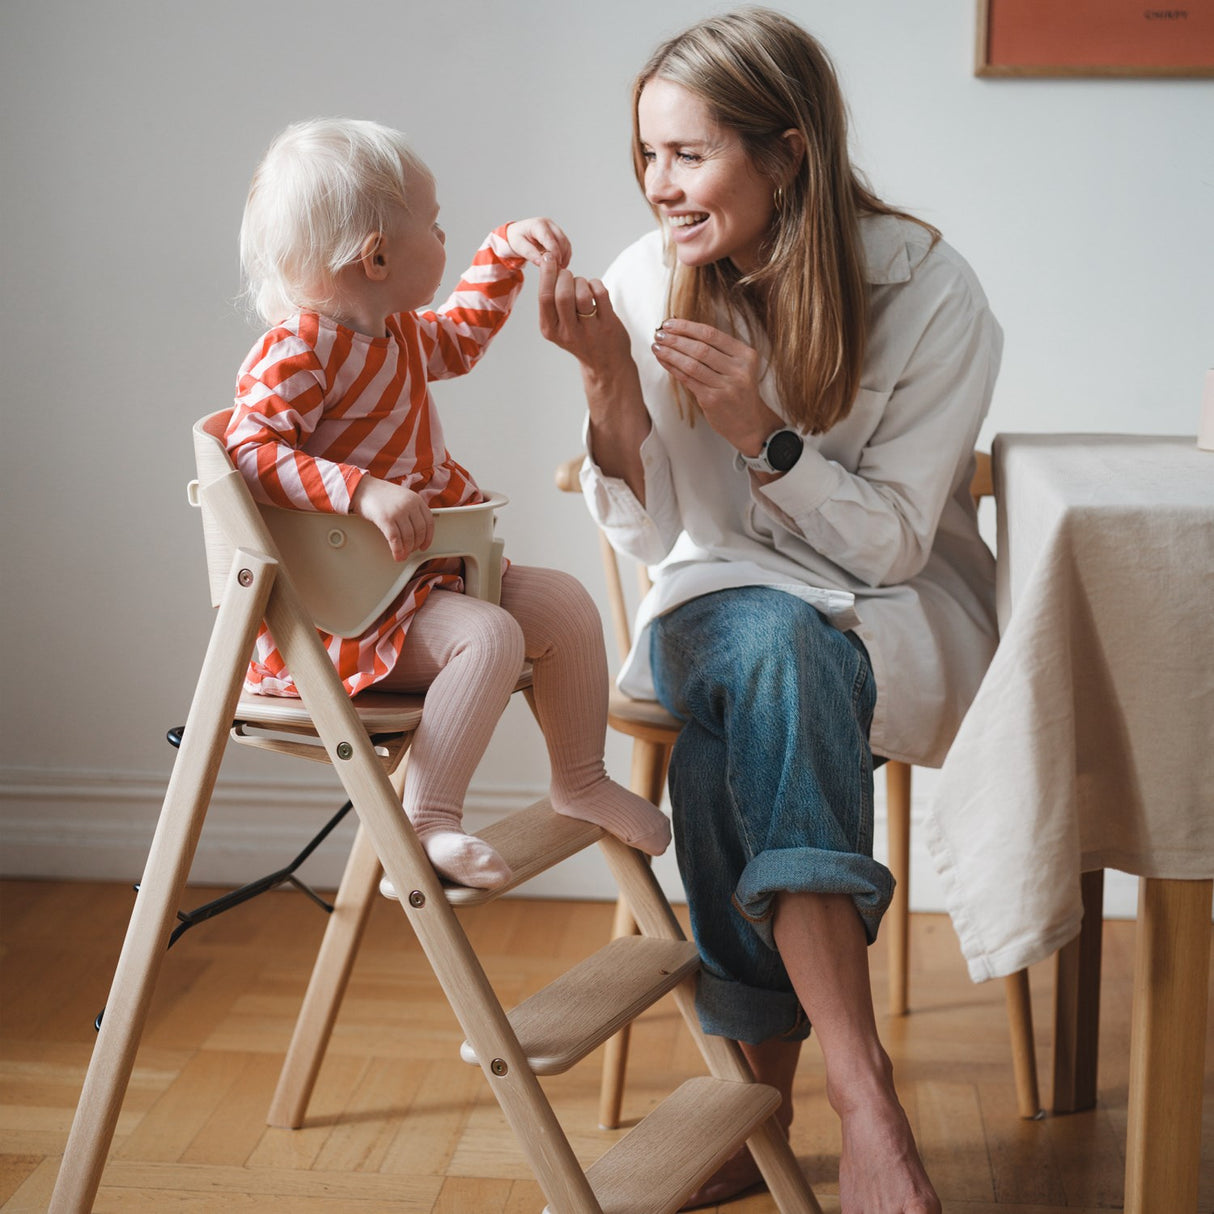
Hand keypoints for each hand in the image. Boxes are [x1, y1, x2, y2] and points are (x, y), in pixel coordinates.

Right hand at [350, 477, 433, 561]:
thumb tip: (417, 532)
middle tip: (411, 551)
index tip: (425, 545)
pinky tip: (396, 555)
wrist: (362, 488)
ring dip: (406, 550)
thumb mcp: (403, 497)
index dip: (428, 537)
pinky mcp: (386, 519)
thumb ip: (412, 510)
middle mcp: (410, 505)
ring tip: (403, 555)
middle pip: (420, 531)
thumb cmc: (380, 494)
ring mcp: (398, 511)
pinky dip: (397, 550)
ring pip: (408, 537)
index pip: (429, 522)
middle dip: (416, 545)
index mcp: (416, 499)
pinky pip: (395, 539)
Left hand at [504, 217, 571, 267]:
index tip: (554, 265)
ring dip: (564, 257)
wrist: (517, 234)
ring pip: (566, 243)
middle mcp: (549, 224)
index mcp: (538, 224)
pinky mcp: (559, 235)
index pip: (550, 239)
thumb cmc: (517, 238)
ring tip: (557, 268)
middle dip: (560, 256)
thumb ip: (530, 253)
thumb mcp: (518, 246)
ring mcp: (555, 229)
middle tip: (556, 269)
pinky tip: (559, 264)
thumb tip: (542, 263)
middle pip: (561, 240)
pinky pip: (566, 246)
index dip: (554, 253)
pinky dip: (565, 256)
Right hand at [537, 256, 631, 376]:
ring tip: (582, 286)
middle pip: (562, 294)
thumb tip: (548, 263)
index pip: (544, 297)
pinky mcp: (608, 325)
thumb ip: (552, 301)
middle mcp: (568, 332)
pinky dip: (596, 285)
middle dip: (564, 276)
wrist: (605, 364)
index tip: (548, 258)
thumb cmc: (580, 337)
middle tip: (568, 275)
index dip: (546, 273)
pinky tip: (594, 290)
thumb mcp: (559, 325)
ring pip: (582, 293)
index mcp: (551, 330)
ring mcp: (589, 330)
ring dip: (581, 281)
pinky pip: (600, 294)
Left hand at [651, 318, 781, 454]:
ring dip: (670, 353)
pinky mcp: (713, 400)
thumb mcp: (739, 367)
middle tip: (658, 334)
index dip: (687, 327)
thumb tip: (682, 332)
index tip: (669, 323)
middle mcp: (739, 370)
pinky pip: (688, 380)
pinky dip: (673, 368)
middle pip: (700, 348)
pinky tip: (663, 361)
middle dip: (675, 339)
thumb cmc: (738, 391)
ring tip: (656, 346)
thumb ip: (718, 351)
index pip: (712, 334)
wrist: (749, 423)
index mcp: (746, 355)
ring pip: (692, 364)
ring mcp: (727, 386)